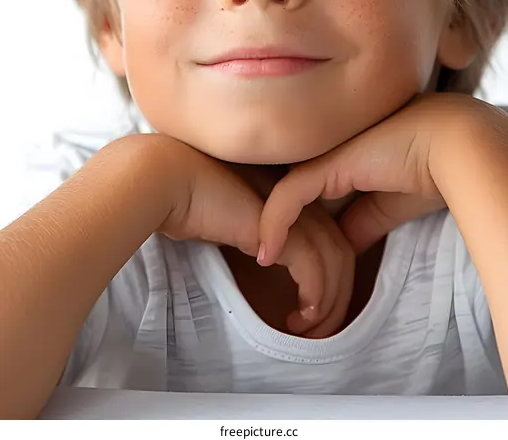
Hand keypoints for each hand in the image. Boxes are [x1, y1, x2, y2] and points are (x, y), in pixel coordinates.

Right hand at [156, 137, 354, 336]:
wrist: (166, 178)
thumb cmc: (186, 197)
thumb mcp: (232, 217)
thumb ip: (255, 232)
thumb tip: (265, 262)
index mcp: (290, 192)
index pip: (330, 236)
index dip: (331, 275)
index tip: (313, 307)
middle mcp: (298, 197)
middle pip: (341, 250)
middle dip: (338, 296)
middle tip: (319, 329)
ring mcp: (291, 210)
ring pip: (334, 262)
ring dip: (327, 304)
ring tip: (306, 328)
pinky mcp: (278, 226)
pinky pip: (313, 268)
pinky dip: (313, 295)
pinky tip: (297, 313)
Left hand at [258, 93, 472, 264]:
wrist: (462, 149)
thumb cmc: (437, 172)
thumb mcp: (390, 204)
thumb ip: (363, 221)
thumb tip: (344, 250)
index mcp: (347, 152)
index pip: (310, 185)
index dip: (298, 219)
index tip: (287, 252)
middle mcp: (331, 147)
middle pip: (292, 188)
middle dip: (280, 224)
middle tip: (268, 260)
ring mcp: (326, 151)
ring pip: (283, 192)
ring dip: (271, 228)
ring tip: (264, 260)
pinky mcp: (326, 162)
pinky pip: (287, 196)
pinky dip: (273, 225)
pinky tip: (267, 253)